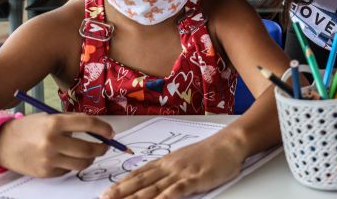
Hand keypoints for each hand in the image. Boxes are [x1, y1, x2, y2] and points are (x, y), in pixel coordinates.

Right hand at [0, 113, 112, 177]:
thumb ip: (72, 122)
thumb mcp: (50, 117)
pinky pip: (68, 170)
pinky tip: (66, 158)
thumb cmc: (29, 127)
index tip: (111, 132)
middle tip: (105, 146)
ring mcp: (48, 159)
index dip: (103, 128)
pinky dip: (72, 164)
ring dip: (91, 158)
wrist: (1, 143)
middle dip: (102, 148)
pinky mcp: (45, 172)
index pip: (88, 124)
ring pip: (81, 163)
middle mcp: (52, 142)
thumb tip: (99, 130)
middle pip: (88, 148)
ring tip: (90, 153)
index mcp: (55, 123)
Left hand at [101, 133, 247, 198]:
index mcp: (167, 162)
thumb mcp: (185, 158)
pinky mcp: (196, 179)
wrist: (230, 143)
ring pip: (154, 187)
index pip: (140, 174)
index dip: (122, 184)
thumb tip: (153, 179)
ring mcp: (182, 173)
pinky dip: (165, 197)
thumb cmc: (210, 152)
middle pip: (141, 181)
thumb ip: (169, 168)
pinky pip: (177, 190)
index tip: (106, 192)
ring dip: (135, 197)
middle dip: (121, 191)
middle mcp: (170, 166)